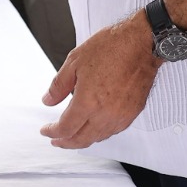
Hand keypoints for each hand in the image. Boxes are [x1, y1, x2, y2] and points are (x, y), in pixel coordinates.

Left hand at [39, 15, 160, 148]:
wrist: (140, 43)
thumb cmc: (110, 48)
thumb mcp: (74, 62)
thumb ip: (58, 86)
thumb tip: (48, 100)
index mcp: (88, 102)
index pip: (66, 128)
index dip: (53, 132)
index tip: (46, 131)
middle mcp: (106, 114)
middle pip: (81, 140)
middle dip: (65, 143)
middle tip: (56, 140)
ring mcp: (121, 116)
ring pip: (98, 138)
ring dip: (83, 139)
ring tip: (72, 135)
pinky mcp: (132, 113)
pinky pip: (113, 131)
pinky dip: (99, 133)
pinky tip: (94, 126)